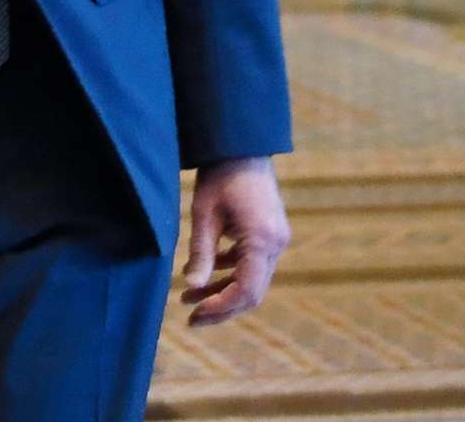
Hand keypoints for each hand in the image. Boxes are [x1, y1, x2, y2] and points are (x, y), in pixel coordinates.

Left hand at [179, 156, 289, 326]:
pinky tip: (204, 275)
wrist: (242, 146)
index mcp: (262, 240)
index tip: (195, 314)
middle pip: (252, 292)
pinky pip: (252, 265)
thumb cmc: (220, 175)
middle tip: (190, 319)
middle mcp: (276, 244)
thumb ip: (201, 252)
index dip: (221, 308)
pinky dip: (230, 274)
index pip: (247, 291)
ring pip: (252, 280)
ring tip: (187, 299)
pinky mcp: (270, 234)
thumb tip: (192, 286)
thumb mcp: (203, 214)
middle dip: (221, 307)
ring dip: (222, 292)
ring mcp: (276, 239)